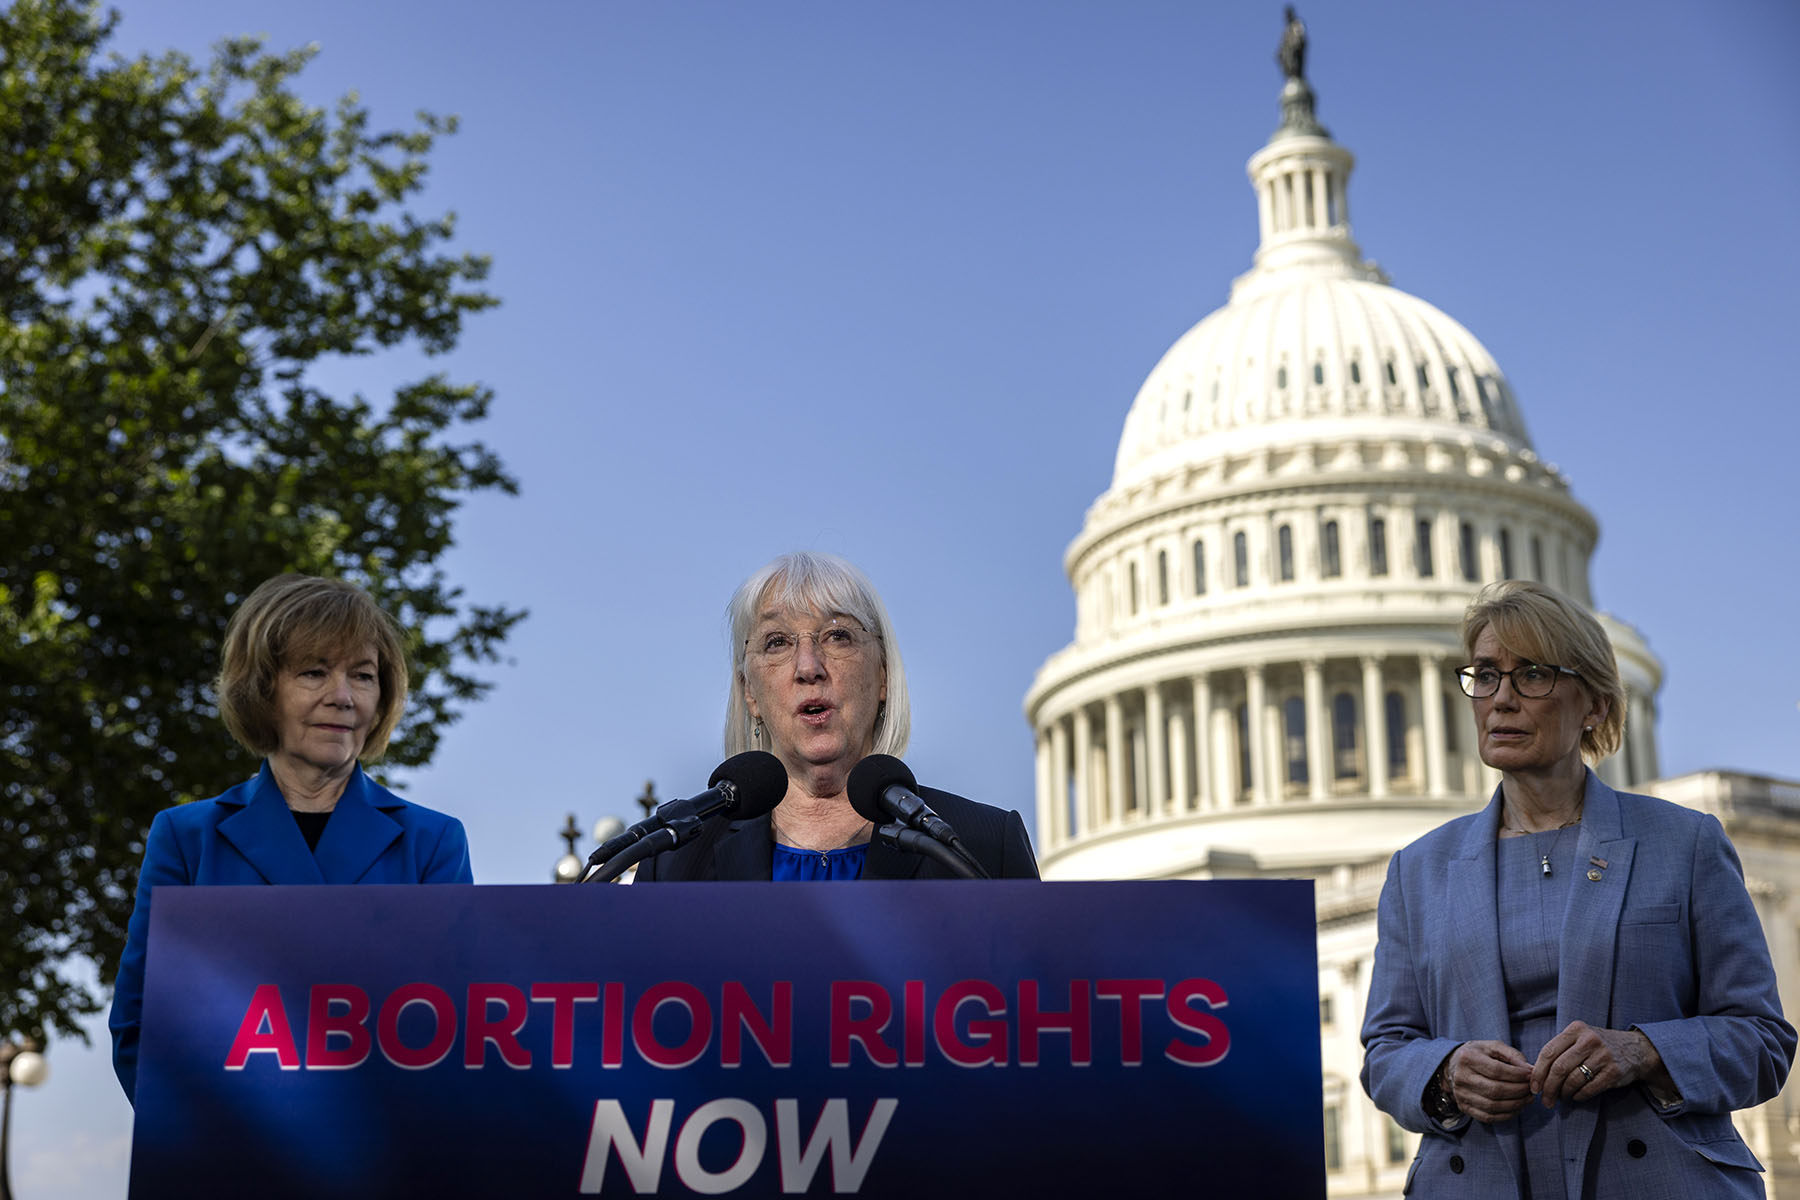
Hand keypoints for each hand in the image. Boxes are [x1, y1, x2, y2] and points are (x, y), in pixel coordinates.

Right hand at [1444, 1040, 1532, 1122]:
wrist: (1453, 1065)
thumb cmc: (1478, 1054)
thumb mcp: (1493, 1047)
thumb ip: (1512, 1054)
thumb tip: (1529, 1069)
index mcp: (1467, 1058)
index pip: (1497, 1070)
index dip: (1517, 1075)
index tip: (1530, 1075)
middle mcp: (1461, 1077)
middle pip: (1495, 1090)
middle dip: (1519, 1091)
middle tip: (1531, 1088)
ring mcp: (1461, 1095)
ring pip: (1493, 1106)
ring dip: (1516, 1104)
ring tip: (1528, 1098)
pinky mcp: (1464, 1107)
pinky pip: (1489, 1117)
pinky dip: (1507, 1115)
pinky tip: (1518, 1107)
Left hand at [1531, 1021, 1666, 1106]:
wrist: (1635, 1049)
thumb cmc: (1598, 1046)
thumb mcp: (1579, 1038)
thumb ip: (1560, 1050)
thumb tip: (1536, 1075)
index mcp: (1575, 1030)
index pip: (1548, 1052)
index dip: (1538, 1072)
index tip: (1534, 1087)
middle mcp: (1589, 1040)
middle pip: (1559, 1068)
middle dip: (1549, 1088)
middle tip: (1546, 1100)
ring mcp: (1603, 1056)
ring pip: (1573, 1080)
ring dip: (1563, 1094)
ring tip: (1561, 1099)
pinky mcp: (1614, 1072)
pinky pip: (1590, 1089)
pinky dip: (1579, 1096)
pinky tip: (1575, 1097)